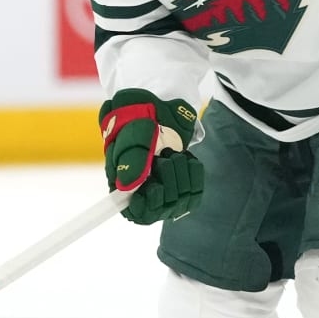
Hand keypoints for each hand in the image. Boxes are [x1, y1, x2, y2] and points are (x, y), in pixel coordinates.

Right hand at [99, 89, 203, 224]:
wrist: (159, 104)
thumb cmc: (138, 117)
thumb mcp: (134, 134)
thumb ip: (130, 160)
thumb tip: (127, 187)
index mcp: (123, 183)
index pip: (135, 213)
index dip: (145, 208)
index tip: (153, 188)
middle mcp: (143, 189)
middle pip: (160, 208)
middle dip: (167, 181)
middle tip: (164, 157)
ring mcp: (164, 186)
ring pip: (179, 201)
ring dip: (181, 174)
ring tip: (174, 153)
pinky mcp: (182, 181)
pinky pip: (195, 192)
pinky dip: (194, 173)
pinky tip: (187, 157)